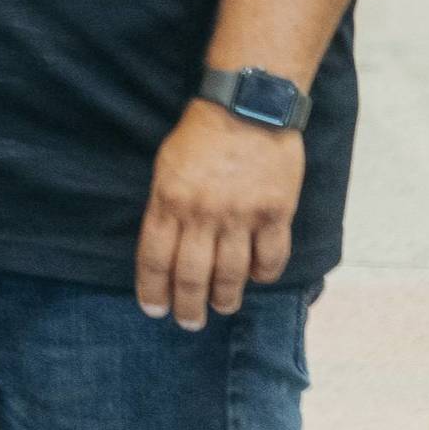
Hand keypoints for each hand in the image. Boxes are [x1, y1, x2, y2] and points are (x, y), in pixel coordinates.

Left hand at [137, 101, 304, 329]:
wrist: (248, 107)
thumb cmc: (200, 136)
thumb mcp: (166, 167)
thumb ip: (165, 207)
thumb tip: (165, 247)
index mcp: (169, 201)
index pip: (155, 258)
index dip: (153, 289)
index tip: (153, 309)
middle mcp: (203, 214)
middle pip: (192, 275)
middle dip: (187, 306)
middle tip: (188, 322)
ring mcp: (241, 216)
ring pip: (231, 275)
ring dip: (225, 299)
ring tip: (222, 307)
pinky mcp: (276, 214)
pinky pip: (270, 259)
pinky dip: (263, 275)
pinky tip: (256, 278)